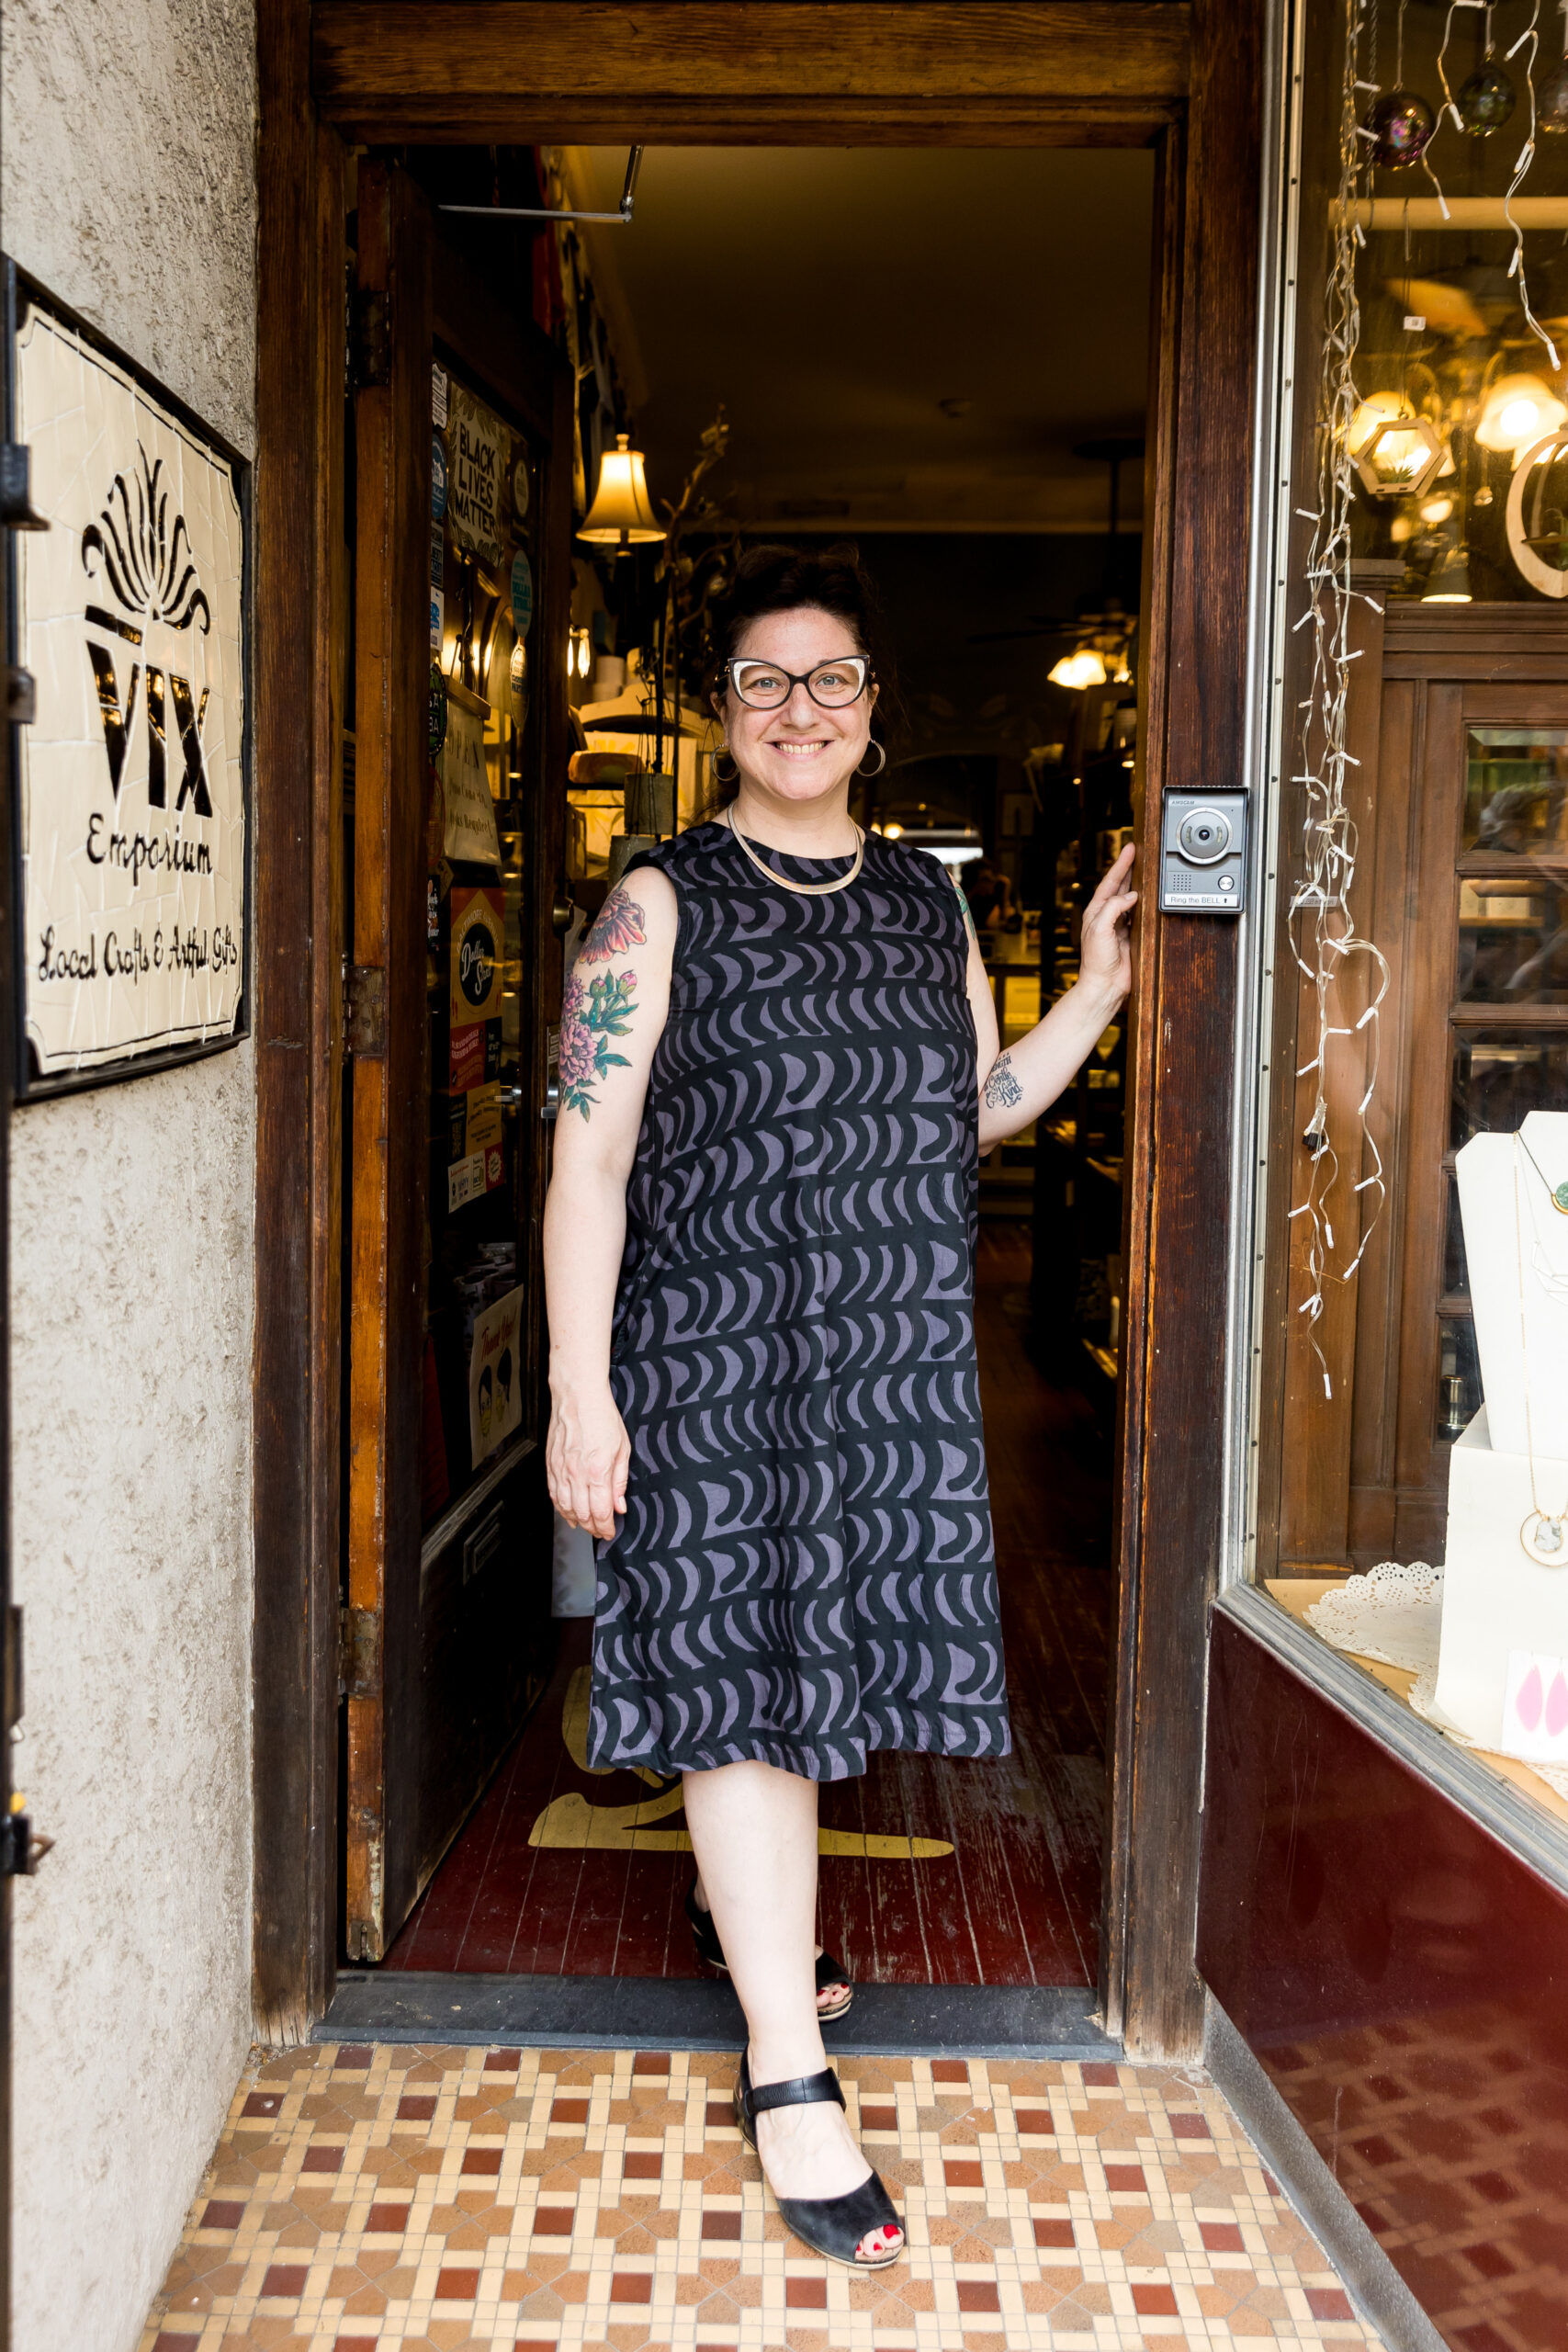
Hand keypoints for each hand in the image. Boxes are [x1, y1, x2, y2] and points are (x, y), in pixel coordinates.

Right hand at [547, 1378, 630, 1538]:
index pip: (601, 1511)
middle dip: (593, 1527)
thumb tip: (619, 1505)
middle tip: (600, 1530)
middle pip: (583, 1514)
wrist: (577, 1397)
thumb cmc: (602, 1417)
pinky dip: (561, 1507)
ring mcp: (561, 1471)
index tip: (610, 1532)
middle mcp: (576, 1474)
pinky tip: (568, 1511)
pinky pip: (554, 1494)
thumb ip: (620, 1480)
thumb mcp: (623, 1448)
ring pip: (565, 1507)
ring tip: (586, 1524)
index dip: (606, 1527)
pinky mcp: (550, 1465)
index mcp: (597, 1471)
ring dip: (576, 1520)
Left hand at [1078, 844, 1136, 1005]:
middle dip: (1128, 869)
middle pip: (1120, 886)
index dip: (1120, 865)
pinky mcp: (1130, 935)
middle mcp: (1107, 916)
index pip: (1109, 882)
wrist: (1105, 984)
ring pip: (1130, 898)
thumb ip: (1113, 908)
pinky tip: (1149, 896)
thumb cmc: (1096, 961)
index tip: (1129, 849)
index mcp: (1096, 912)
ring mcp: (1119, 925)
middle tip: (1138, 852)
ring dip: (1137, 883)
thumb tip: (1131, 895)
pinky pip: (1139, 914)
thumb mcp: (1100, 929)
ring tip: (1144, 868)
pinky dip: (1145, 903)